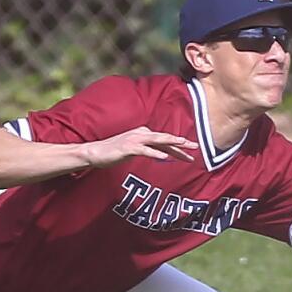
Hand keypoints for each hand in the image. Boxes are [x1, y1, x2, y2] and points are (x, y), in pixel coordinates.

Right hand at [83, 127, 197, 167]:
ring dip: (171, 143)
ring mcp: (135, 140)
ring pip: (157, 140)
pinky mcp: (128, 148)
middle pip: (165, 138)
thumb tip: (162, 154)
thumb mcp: (135, 150)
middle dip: (181, 143)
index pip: (165, 141)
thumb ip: (148, 150)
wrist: (95, 153)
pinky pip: (144, 150)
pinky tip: (164, 157)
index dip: (179, 147)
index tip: (192, 152)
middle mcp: (141, 134)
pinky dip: (155, 153)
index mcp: (144, 134)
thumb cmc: (115, 152)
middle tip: (196, 146)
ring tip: (183, 145)